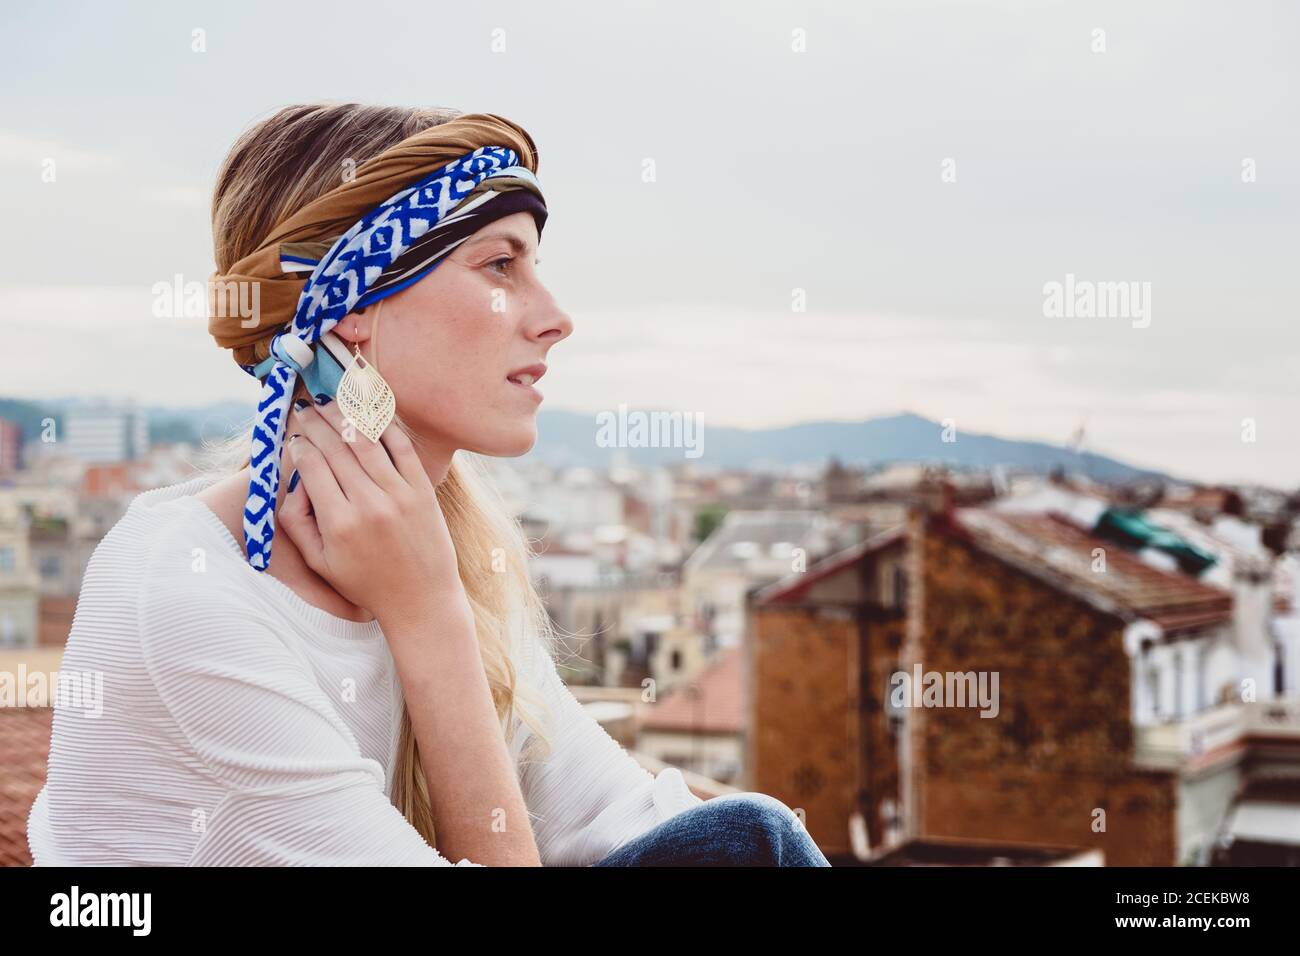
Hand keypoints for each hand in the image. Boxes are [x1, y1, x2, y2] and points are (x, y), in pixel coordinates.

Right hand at [278, 397, 470, 630]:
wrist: (421, 599)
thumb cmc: (365, 583)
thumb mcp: (320, 563)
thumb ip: (297, 523)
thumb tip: (291, 482)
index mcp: (339, 523)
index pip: (312, 467)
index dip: (299, 446)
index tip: (293, 437)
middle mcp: (369, 505)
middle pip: (336, 448)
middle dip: (316, 423)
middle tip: (304, 408)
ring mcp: (400, 495)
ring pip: (366, 441)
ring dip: (345, 416)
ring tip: (329, 402)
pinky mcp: (423, 491)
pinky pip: (402, 448)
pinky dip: (385, 426)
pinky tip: (369, 412)